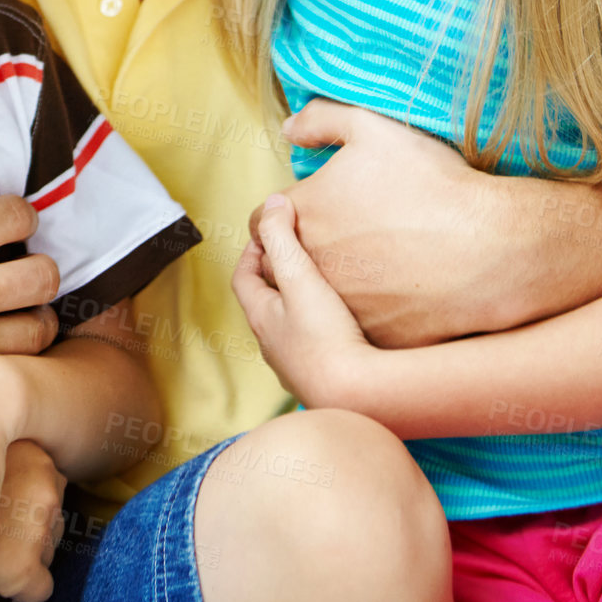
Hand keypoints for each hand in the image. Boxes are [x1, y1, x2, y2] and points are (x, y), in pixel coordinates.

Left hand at [233, 192, 373, 408]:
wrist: (359, 398)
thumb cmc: (325, 338)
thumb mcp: (300, 277)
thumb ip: (283, 238)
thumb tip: (273, 203)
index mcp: (261, 319)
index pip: (242, 279)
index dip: (252, 252)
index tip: (269, 234)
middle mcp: (273, 346)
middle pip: (264, 303)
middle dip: (277, 276)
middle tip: (298, 256)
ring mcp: (296, 367)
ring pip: (289, 328)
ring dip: (299, 305)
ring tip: (324, 286)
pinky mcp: (322, 381)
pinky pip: (314, 348)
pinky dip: (320, 330)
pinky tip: (345, 325)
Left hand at [270, 100, 485, 346]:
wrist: (493, 249)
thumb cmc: (433, 184)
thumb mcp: (372, 127)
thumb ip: (319, 120)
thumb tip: (288, 130)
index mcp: (304, 215)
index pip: (262, 223)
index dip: (279, 216)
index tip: (299, 214)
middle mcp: (312, 266)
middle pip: (281, 266)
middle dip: (296, 252)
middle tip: (330, 240)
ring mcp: (343, 308)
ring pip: (314, 302)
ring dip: (325, 287)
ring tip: (358, 268)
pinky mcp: (375, 338)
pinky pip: (354, 329)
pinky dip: (362, 314)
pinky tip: (388, 295)